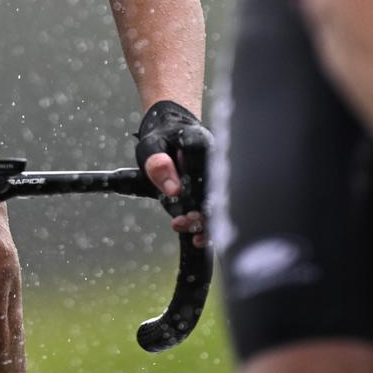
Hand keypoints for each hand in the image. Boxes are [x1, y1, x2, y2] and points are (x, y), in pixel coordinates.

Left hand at [136, 100, 211, 246]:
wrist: (172, 134)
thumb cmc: (162, 138)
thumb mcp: (151, 145)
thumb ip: (158, 163)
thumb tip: (174, 190)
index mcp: (202, 144)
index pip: (204, 169)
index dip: (194, 190)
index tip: (179, 201)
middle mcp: (218, 161)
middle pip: (218, 192)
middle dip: (201, 214)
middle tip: (180, 221)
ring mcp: (219, 176)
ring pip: (220, 204)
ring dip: (203, 222)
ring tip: (180, 225)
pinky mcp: (215, 189)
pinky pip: (218, 210)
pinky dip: (209, 227)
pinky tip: (197, 238)